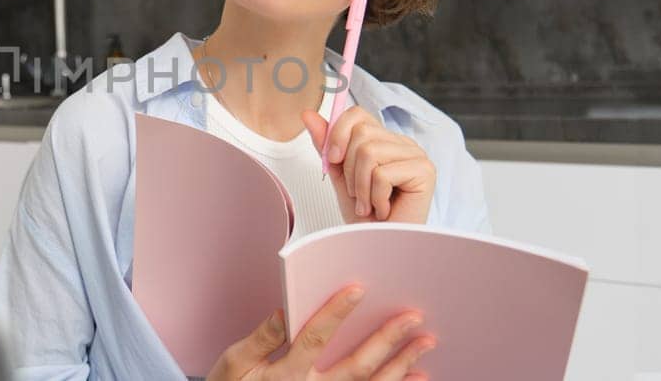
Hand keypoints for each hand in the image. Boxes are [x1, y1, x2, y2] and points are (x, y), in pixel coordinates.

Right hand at [206, 286, 435, 380]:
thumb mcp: (234, 364)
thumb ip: (261, 339)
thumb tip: (284, 312)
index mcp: (285, 375)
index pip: (314, 339)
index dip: (335, 314)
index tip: (357, 289)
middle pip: (355, 366)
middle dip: (386, 340)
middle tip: (413, 317)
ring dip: (401, 365)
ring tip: (425, 343)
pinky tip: (416, 376)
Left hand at [301, 107, 435, 223]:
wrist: (379, 248)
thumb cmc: (364, 217)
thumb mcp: (339, 176)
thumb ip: (327, 145)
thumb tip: (308, 114)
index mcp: (385, 140)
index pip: (357, 114)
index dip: (338, 134)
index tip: (331, 160)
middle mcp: (403, 143)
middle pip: (361, 133)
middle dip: (349, 169)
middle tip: (357, 194)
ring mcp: (417, 155)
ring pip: (369, 153)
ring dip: (361, 187)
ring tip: (368, 205)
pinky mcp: (425, 171)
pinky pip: (382, 174)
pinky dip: (375, 198)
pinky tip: (383, 210)